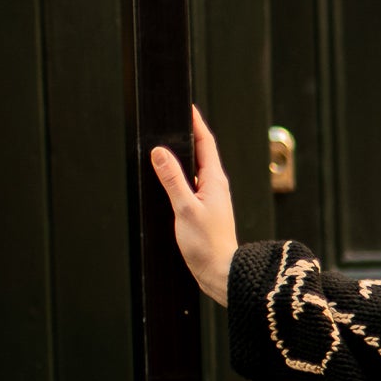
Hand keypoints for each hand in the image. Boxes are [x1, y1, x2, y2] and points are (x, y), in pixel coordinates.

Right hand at [149, 106, 237, 305]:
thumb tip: (160, 152)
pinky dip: (180, 177)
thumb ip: (172, 179)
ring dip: (182, 157)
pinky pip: (191, 186)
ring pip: (195, 170)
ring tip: (167, 145)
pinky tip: (169, 180)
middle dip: (187, 135)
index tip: (186, 106)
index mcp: (215, 181)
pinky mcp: (204, 211)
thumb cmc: (208, 245)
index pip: (205, 142)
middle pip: (200, 153)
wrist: (221, 273)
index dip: (195, 123)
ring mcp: (211, 199)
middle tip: (173, 120)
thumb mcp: (185, 208)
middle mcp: (215, 187)